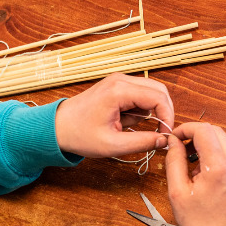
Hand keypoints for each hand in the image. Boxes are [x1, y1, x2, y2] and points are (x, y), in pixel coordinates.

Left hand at [54, 73, 173, 158]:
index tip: (166, 135)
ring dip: (152, 111)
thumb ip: (142, 142)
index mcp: (119, 91)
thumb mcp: (113, 145)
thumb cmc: (80, 135)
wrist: (57, 126)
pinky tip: (127, 121)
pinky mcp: (117, 86)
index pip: (158, 98)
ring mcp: (119, 81)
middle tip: (160, 132)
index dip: (168, 117)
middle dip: (164, 112)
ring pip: (152, 92)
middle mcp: (121, 80)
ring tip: (135, 128)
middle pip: (159, 90)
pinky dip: (142, 109)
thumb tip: (165, 140)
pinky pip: (140, 94)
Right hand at [165, 123, 225, 225]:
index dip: (186, 129)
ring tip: (191, 160)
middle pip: (217, 131)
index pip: (204, 130)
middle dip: (197, 134)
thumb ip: (174, 160)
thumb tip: (174, 141)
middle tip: (181, 147)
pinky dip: (217, 153)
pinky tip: (204, 169)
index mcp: (219, 167)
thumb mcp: (177, 191)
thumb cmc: (198, 223)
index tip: (175, 138)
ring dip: (208, 142)